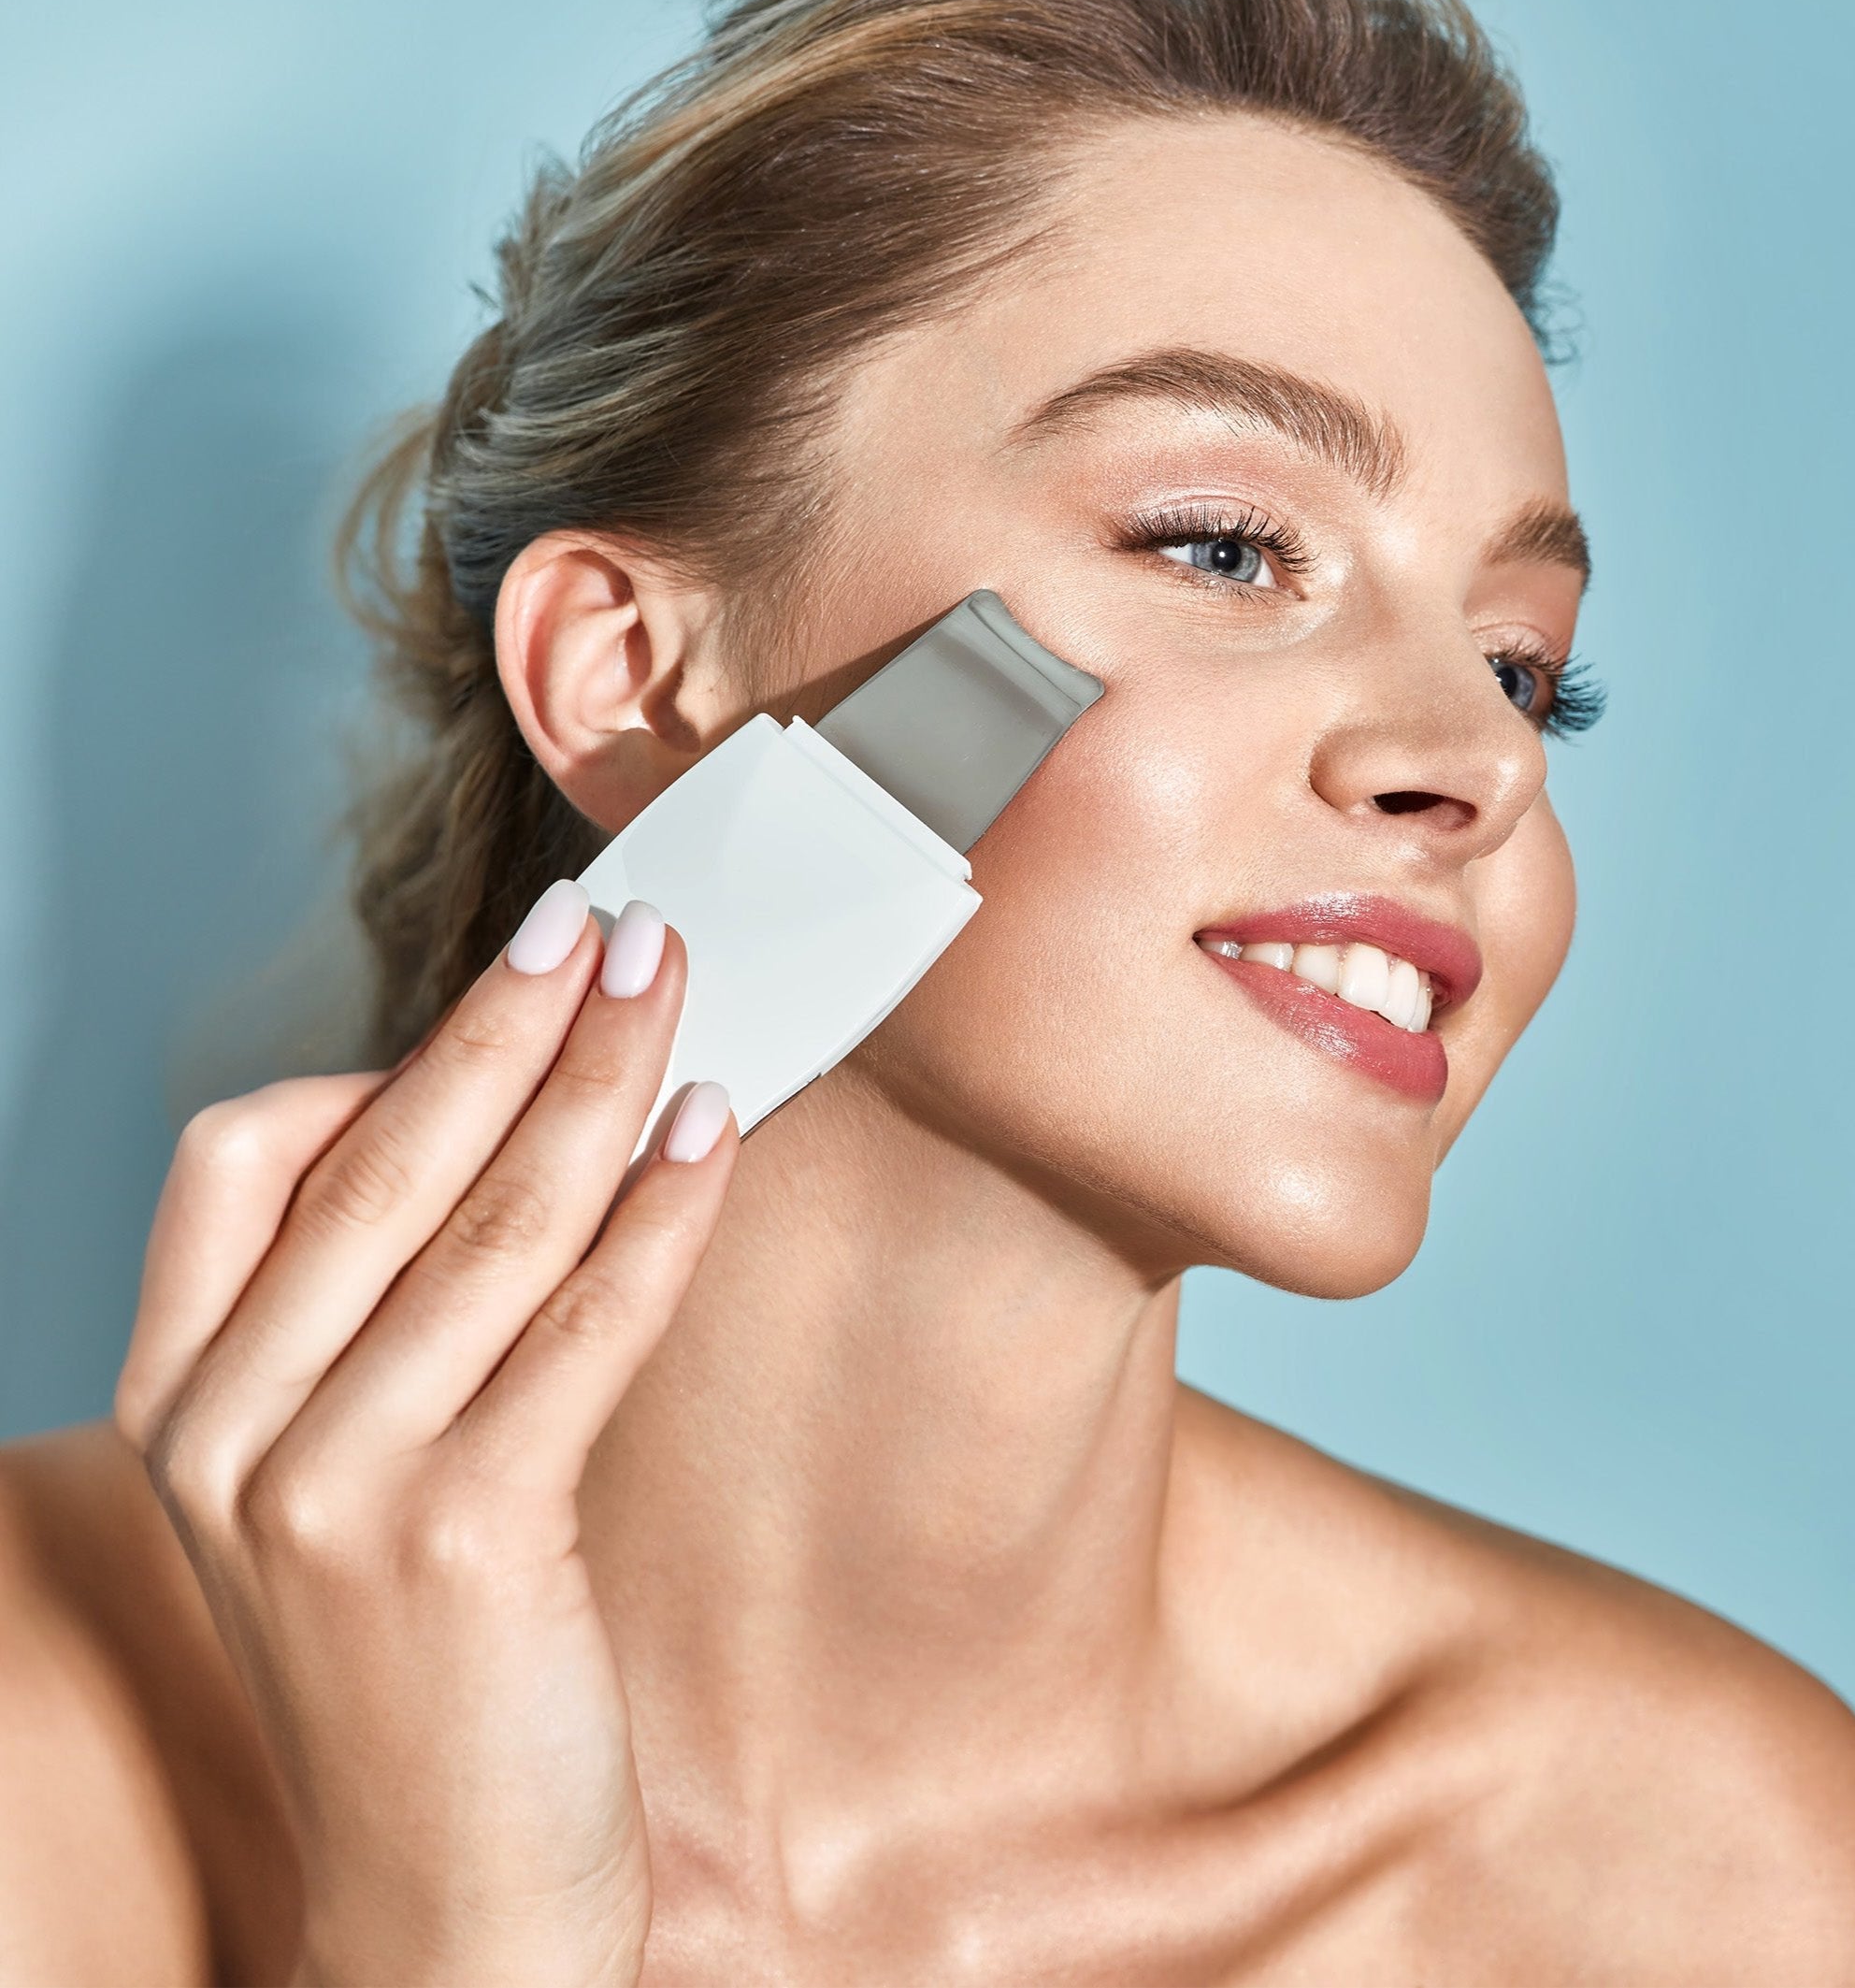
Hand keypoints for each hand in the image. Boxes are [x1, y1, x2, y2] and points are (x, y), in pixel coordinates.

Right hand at [113, 883, 736, 1987]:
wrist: (445, 1902)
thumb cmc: (416, 1664)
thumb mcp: (338, 1478)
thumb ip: (381, 1315)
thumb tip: (513, 1117)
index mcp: (183, 1398)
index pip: (240, 1155)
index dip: (385, 1053)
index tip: (511, 984)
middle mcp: (231, 1434)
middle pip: (388, 1160)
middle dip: (518, 1022)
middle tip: (616, 925)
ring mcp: (333, 1491)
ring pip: (494, 1224)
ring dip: (605, 1084)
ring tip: (681, 995)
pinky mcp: (461, 1541)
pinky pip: (584, 1328)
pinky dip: (659, 1216)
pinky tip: (711, 1133)